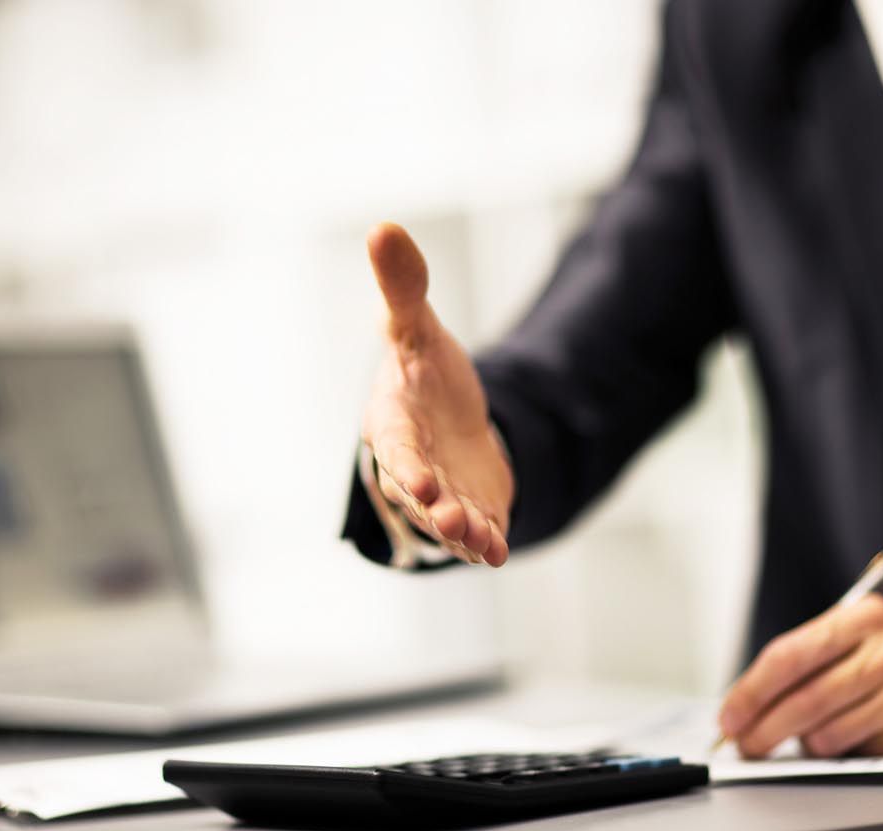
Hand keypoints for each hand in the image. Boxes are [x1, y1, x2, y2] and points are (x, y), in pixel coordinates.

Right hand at [361, 222, 512, 565]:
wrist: (449, 420)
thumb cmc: (424, 376)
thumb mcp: (417, 330)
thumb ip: (403, 287)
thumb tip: (383, 226)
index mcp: (393, 423)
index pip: (396, 449)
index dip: (406, 468)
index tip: (421, 482)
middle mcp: (412, 468)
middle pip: (417, 496)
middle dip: (433, 510)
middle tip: (449, 519)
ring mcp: (442, 497)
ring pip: (446, 523)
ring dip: (461, 533)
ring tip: (479, 539)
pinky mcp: (472, 512)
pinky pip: (477, 534)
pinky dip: (486, 545)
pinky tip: (499, 552)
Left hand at [716, 595, 882, 757]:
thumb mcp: (864, 631)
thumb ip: (813, 657)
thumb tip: (752, 701)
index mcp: (862, 617)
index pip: (789, 655)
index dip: (750, 692)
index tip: (729, 716)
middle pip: (804, 699)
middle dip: (763, 729)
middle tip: (745, 745)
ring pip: (828, 731)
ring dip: (805, 743)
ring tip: (807, 737)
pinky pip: (860, 751)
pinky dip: (842, 751)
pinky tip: (849, 739)